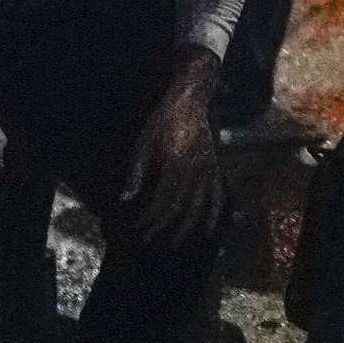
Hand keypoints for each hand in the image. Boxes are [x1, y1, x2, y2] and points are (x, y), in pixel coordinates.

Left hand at [120, 65, 224, 245]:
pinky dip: (215, 214)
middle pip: (179, 207)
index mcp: (175, 164)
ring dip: (186, 227)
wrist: (191, 100)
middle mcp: (195, 170)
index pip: (162, 200)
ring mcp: (208, 170)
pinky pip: (218, 195)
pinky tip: (208, 231)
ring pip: (199, 206)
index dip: (150, 217)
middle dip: (162, 225)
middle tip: (148, 238)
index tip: (139, 227)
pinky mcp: (215, 167)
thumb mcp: (144, 143)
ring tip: (174, 242)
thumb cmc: (163, 120)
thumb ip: (137, 173)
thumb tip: (125, 199)